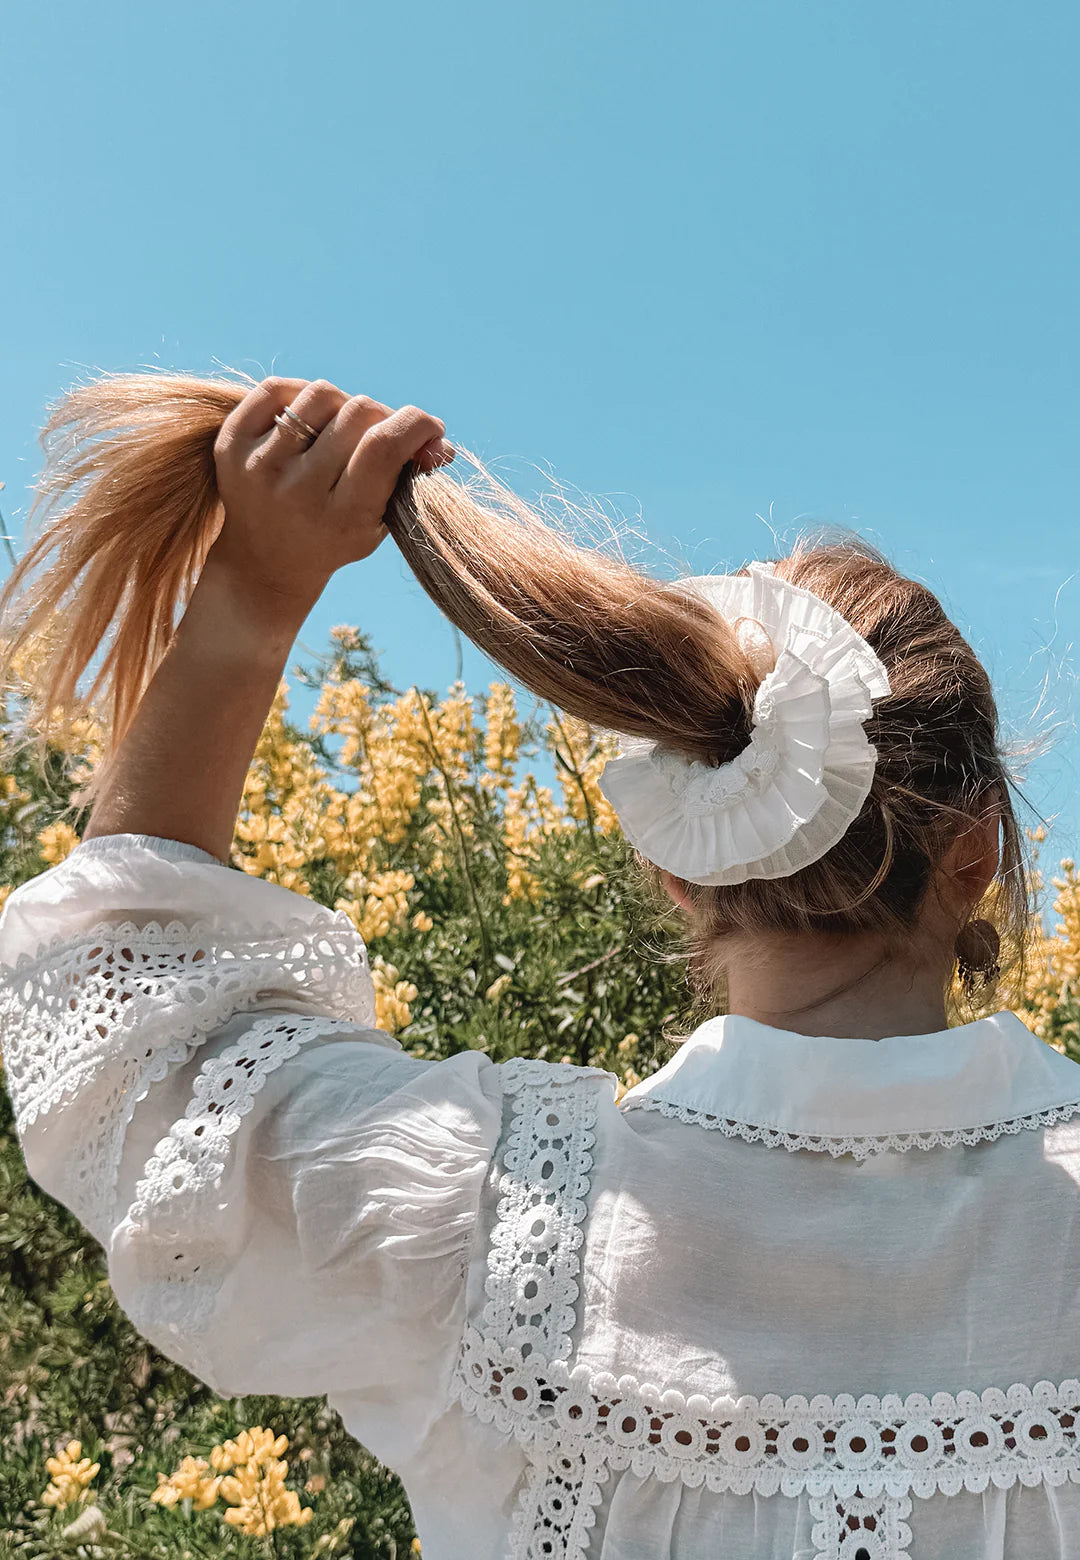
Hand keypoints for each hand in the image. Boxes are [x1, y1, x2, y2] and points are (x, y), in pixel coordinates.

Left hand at [209, 376, 452, 610]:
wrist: (265, 564)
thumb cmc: (335, 536)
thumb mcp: (379, 521)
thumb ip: (410, 479)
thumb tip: (440, 440)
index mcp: (340, 517)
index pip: (383, 447)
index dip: (417, 425)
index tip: (429, 428)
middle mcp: (296, 491)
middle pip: (358, 413)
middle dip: (381, 416)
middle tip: (382, 433)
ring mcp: (259, 466)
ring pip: (322, 394)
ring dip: (342, 405)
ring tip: (341, 430)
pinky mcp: (231, 445)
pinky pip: (278, 389)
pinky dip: (303, 395)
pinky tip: (310, 419)